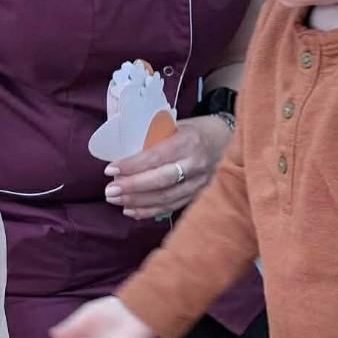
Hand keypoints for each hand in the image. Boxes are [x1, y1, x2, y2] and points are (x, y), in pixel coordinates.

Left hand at [104, 116, 232, 219]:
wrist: (227, 141)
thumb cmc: (195, 131)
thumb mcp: (176, 126)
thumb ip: (154, 139)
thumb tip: (122, 153)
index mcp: (189, 142)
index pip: (157, 156)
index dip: (132, 165)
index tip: (111, 169)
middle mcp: (196, 164)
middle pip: (161, 181)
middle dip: (132, 187)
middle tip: (110, 190)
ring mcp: (200, 184)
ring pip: (166, 198)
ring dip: (137, 202)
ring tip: (115, 200)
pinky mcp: (199, 196)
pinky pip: (172, 207)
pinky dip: (149, 211)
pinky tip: (131, 210)